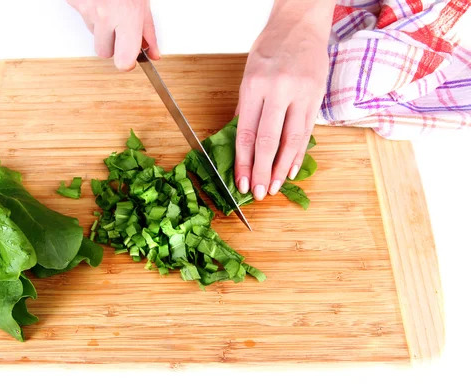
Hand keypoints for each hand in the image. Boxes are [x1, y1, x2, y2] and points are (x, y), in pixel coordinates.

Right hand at [67, 0, 159, 70]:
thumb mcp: (143, 4)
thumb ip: (148, 32)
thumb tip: (152, 53)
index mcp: (126, 17)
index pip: (123, 61)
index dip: (125, 62)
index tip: (129, 60)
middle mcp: (104, 15)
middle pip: (103, 52)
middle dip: (111, 42)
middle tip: (118, 24)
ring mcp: (86, 8)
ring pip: (92, 34)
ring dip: (100, 25)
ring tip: (108, 5)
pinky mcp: (73, 2)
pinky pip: (82, 17)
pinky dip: (89, 10)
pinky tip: (97, 0)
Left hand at [235, 0, 334, 200]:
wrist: (300, 24)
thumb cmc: (271, 47)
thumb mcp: (249, 73)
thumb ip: (246, 107)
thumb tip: (242, 140)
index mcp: (254, 86)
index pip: (247, 133)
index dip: (244, 161)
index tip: (242, 181)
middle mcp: (278, 91)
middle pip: (269, 140)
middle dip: (263, 170)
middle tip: (260, 192)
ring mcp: (300, 94)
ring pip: (291, 139)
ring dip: (283, 167)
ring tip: (276, 186)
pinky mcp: (317, 97)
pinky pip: (307, 131)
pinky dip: (300, 152)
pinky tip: (293, 169)